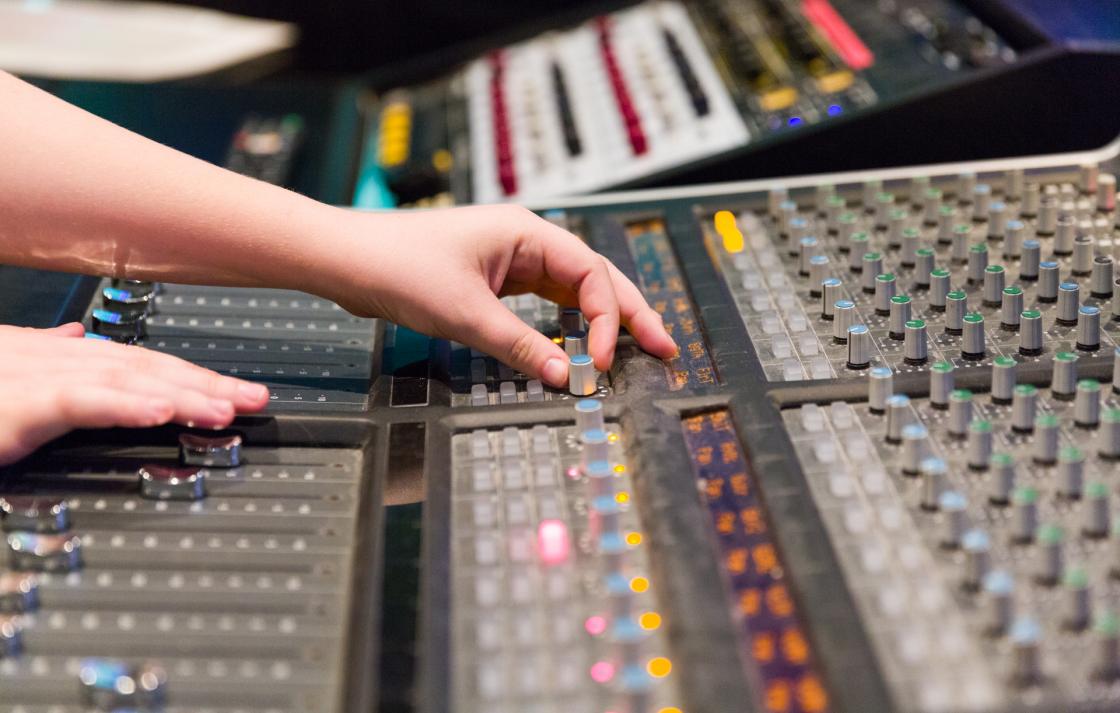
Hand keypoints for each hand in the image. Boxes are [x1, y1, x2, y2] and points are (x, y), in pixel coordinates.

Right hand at [0, 323, 268, 464]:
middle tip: (257, 399)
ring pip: (124, 380)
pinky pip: (79, 401)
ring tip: (228, 408)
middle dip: (206, 382)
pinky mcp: (16, 403)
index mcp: (54, 352)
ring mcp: (32, 376)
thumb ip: (41, 355)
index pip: (139, 361)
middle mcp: (51, 357)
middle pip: (146, 366)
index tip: (237, 391)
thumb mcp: (1, 365)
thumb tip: (71, 338)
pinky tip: (162, 411)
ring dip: (181, 393)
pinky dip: (124, 404)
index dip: (192, 374)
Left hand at [321, 205, 677, 386]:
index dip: (609, 319)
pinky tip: (579, 342)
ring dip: (602, 319)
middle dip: (630, 314)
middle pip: (595, 277)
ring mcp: (511, 259)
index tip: (604, 361)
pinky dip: (566, 323)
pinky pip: (544, 301)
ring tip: (634, 348)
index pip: (591, 274)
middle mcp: (526, 241)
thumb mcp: (465, 313)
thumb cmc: (397, 266)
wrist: (346, 259)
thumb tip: (566, 377)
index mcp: (527, 232)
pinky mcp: (494, 279)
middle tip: (665, 347)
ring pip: (573, 290)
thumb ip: (520, 347)